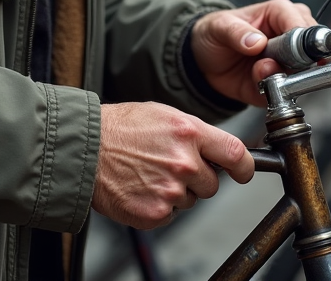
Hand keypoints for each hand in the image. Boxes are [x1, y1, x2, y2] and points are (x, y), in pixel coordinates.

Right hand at [91, 102, 253, 228]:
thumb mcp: (164, 115)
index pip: (236, 154)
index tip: (243, 172)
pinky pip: (171, 215)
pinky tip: (142, 188)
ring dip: (177, 192)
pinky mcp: (156, 213)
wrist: (85, 149)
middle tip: (169, 166)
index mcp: (189, 133)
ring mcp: (170, 191)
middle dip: (198, 178)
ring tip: (150, 173)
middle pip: (212, 183)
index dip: (245, 167)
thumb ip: (196, 133)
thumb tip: (218, 150)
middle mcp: (184, 163)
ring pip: (191, 200)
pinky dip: (159, 206)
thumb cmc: (121, 128)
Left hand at [189, 0, 316, 105]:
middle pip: (311, 52)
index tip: (286, 55)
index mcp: (280, 13)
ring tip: (257, 73)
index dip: (298, 42)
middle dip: (292, 65)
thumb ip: (236, 32)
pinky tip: (258, 86)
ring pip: (303, 75)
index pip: (302, 26)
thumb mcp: (219, 26)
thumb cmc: (216, 33)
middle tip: (268, 66)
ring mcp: (289, 61)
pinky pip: (288, 93)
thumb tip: (256, 41)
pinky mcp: (282, 82)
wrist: (206, 60)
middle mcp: (291, 36)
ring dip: (281, 79)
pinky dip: (274, 93)